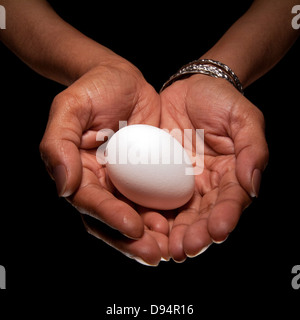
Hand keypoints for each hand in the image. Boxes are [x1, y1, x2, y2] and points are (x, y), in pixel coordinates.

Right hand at [40, 58, 168, 265]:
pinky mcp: (148, 176)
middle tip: (155, 253)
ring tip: (171, 247)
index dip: (110, 217)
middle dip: (132, 241)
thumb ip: (58, 146)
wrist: (122, 80)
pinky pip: (156, 200)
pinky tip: (181, 224)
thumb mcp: (70, 108)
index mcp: (79, 173)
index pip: (91, 203)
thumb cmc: (93, 90)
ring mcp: (125, 182)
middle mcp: (101, 184)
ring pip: (136, 217)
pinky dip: (167, 215)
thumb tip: (64, 189)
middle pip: (112, 221)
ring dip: (152, 236)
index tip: (133, 227)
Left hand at [160, 75, 268, 261]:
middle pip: (202, 216)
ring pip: (179, 214)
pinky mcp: (158, 175)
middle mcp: (206, 185)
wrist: (190, 88)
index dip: (225, 218)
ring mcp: (180, 182)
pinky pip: (154, 196)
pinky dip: (151, 213)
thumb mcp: (243, 119)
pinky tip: (145, 226)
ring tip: (166, 248)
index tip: (217, 231)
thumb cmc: (220, 101)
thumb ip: (253, 149)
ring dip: (173, 233)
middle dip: (196, 235)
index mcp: (230, 175)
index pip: (230, 202)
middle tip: (185, 249)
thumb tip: (253, 185)